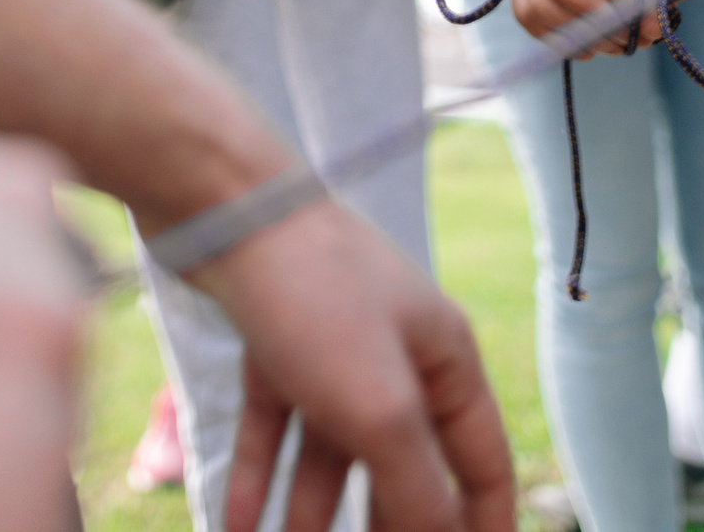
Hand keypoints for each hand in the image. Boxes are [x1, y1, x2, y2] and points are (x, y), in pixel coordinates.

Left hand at [194, 200, 515, 531]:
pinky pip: (273, 427)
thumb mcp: (379, 408)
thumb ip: (415, 490)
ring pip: (330, 453)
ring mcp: (331, 346)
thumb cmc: (317, 296)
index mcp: (444, 360)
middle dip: (387, 527)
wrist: (222, 205)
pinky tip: (237, 529)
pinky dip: (259, 479)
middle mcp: (395, 352)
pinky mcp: (273, 339)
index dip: (480, 524)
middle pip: (402, 464)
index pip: (481, 462)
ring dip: (310, 516)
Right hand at [458, 0, 679, 56]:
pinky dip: (584, 39)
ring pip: (597, 47)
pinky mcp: (530, 18)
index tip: (660, 18)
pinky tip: (582, 13)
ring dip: (611, 37)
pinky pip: (570, 48)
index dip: (658, 20)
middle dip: (636, 30)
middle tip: (636, 15)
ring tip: (607, 10)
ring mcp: (546, 5)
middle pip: (622, 34)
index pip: (645, 12)